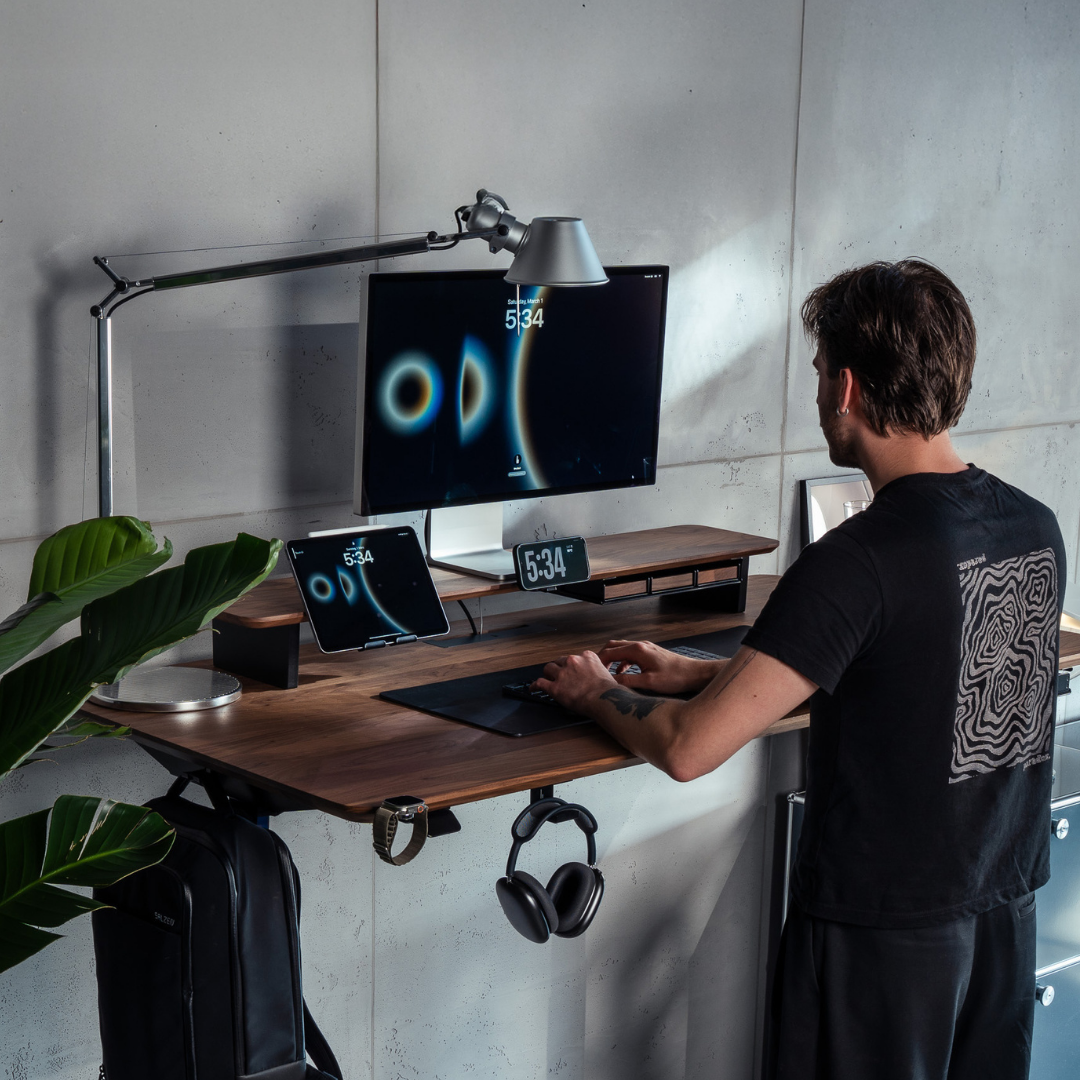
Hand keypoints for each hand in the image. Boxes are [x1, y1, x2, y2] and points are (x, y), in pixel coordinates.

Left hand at [534, 650, 616, 714]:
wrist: (605, 699)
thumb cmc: (608, 690)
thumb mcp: (605, 672)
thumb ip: (596, 670)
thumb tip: (596, 677)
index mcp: (586, 656)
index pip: (573, 658)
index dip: (570, 665)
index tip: (569, 669)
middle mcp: (573, 661)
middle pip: (559, 661)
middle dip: (558, 668)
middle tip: (559, 675)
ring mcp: (563, 674)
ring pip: (548, 669)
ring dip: (548, 674)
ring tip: (547, 678)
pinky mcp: (555, 687)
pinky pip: (540, 683)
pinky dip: (535, 685)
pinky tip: (533, 688)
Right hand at [596, 639, 721, 695]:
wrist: (694, 673)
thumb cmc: (675, 678)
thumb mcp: (648, 683)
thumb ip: (627, 681)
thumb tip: (610, 683)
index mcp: (637, 650)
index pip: (610, 652)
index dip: (598, 661)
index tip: (591, 671)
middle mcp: (640, 645)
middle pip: (613, 646)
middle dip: (602, 658)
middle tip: (596, 671)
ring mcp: (646, 648)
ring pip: (622, 649)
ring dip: (612, 660)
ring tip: (607, 674)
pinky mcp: (650, 653)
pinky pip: (630, 654)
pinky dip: (622, 662)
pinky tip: (623, 674)